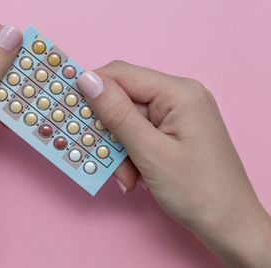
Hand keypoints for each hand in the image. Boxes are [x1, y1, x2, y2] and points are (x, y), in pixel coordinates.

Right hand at [77, 61, 270, 266]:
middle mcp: (180, 97)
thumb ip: (117, 113)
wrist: (230, 226)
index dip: (92, 88)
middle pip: (124, 100)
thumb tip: (87, 79)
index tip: (70, 108)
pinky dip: (132, 155)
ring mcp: (179, 115)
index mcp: (179, 93)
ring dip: (120, 150)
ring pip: (129, 121)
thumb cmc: (198, 191)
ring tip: (129, 179)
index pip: (122, 75)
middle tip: (108, 160)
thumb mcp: (149, 152)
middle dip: (110, 133)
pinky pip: (141, 134)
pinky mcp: (175, 131)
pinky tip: (137, 178)